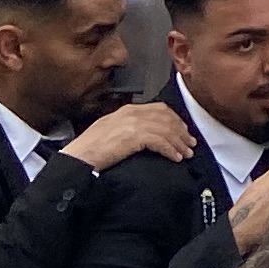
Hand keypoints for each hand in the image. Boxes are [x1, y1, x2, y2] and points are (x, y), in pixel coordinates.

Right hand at [59, 101, 196, 173]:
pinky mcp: (133, 136)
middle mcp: (132, 113)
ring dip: (179, 143)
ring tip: (186, 154)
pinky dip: (171, 150)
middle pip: (166, 118)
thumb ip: (128, 128)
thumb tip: (145, 137)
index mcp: (127, 110)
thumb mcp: (110, 131)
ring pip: (166, 129)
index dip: (174, 120)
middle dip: (181, 131)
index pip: (159, 109)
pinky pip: (160, 141)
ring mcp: (133, 123)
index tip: (183, 131)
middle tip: (190, 143)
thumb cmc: (91, 149)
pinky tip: (175, 158)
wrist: (78, 157)